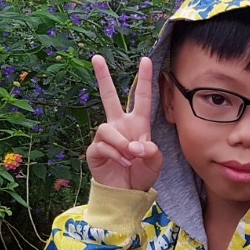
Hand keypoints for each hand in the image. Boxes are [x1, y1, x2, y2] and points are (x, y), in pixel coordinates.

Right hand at [85, 55, 162, 191]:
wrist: (126, 192)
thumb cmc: (142, 173)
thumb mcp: (155, 163)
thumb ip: (151, 152)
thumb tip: (134, 145)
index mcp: (138, 123)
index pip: (142, 97)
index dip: (144, 79)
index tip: (146, 59)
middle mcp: (120, 125)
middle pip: (109, 97)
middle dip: (103, 77)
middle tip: (96, 57)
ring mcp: (106, 136)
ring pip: (107, 128)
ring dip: (120, 144)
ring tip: (129, 158)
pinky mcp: (95, 149)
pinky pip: (103, 146)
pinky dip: (116, 156)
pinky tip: (123, 164)